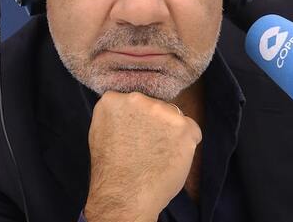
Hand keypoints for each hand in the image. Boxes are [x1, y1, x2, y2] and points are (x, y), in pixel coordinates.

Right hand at [83, 91, 201, 221]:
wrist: (124, 194)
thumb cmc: (111, 170)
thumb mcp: (100, 132)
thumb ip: (115, 116)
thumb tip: (127, 112)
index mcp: (112, 100)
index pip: (132, 102)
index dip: (136, 119)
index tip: (133, 133)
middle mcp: (136, 99)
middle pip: (154, 106)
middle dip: (154, 122)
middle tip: (146, 146)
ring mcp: (160, 110)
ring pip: (173, 117)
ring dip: (170, 132)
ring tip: (157, 155)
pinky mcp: (183, 126)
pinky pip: (192, 130)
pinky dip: (187, 144)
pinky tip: (171, 158)